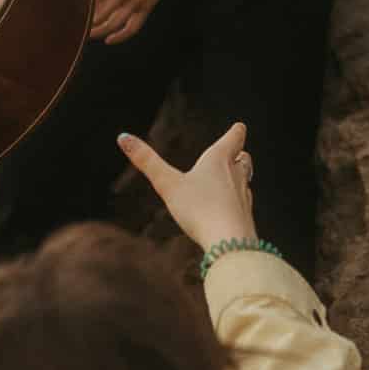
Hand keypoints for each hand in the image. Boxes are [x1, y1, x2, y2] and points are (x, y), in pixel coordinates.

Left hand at [91, 0, 218, 43]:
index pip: (91, 0)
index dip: (82, 10)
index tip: (75, 14)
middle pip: (99, 15)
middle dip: (88, 23)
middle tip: (79, 27)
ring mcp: (135, 0)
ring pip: (112, 24)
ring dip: (99, 32)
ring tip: (91, 34)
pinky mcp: (147, 6)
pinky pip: (132, 28)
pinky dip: (120, 37)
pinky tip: (110, 40)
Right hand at [118, 121, 255, 249]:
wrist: (229, 242)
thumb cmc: (199, 209)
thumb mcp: (167, 184)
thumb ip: (146, 162)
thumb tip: (122, 137)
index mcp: (219, 160)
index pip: (234, 137)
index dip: (235, 132)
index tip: (238, 127)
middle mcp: (236, 175)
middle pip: (244, 158)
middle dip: (238, 154)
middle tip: (236, 153)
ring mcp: (244, 196)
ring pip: (245, 181)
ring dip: (239, 178)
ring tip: (229, 181)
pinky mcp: (245, 217)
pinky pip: (243, 204)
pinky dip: (236, 202)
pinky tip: (227, 211)